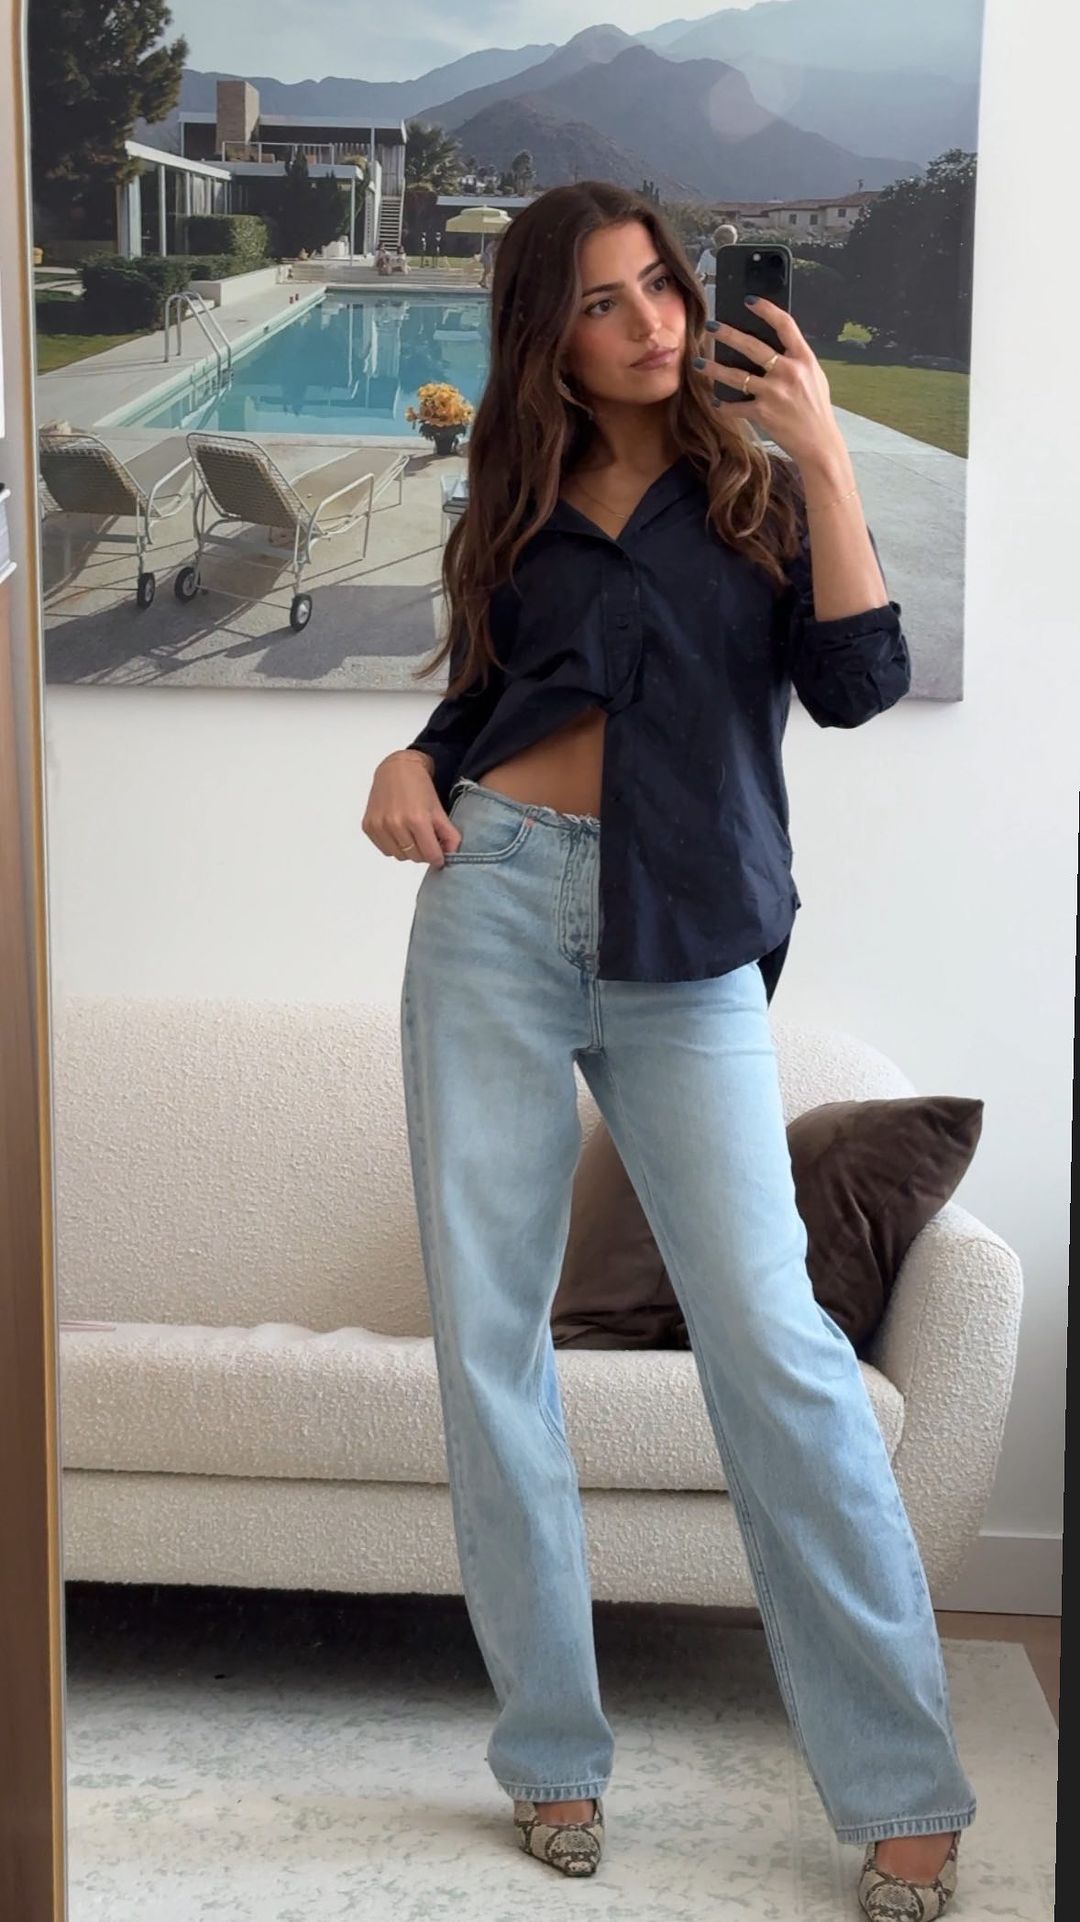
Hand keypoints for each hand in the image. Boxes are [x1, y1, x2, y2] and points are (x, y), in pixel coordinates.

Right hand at [362, 751, 462, 865]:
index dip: (437, 857)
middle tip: (425, 839)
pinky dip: (393, 845)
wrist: (397, 769)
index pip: (430, 855)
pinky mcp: (368, 826)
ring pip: (398, 856)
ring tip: (410, 834)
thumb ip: (449, 834)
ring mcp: (379, 826)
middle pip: (414, 857)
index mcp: (417, 819)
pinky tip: (397, 831)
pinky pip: (384, 849)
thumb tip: (452, 854)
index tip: (439, 854)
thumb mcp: (439, 809)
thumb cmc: (419, 787)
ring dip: (407, 850)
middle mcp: (395, 824)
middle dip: (423, 852)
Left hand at [692, 298, 845, 469]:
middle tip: (711, 326)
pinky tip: (715, 402)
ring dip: (715, 368)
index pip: (785, 325)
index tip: (749, 301)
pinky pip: (736, 407)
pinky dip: (724, 405)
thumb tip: (773, 347)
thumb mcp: (814, 377)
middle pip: (753, 346)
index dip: (766, 309)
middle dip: (728, 334)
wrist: (819, 443)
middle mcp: (789, 372)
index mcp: (803, 359)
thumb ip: (795, 360)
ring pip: (737, 376)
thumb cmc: (816, 409)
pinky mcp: (763, 413)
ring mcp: (774, 392)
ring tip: (699, 363)